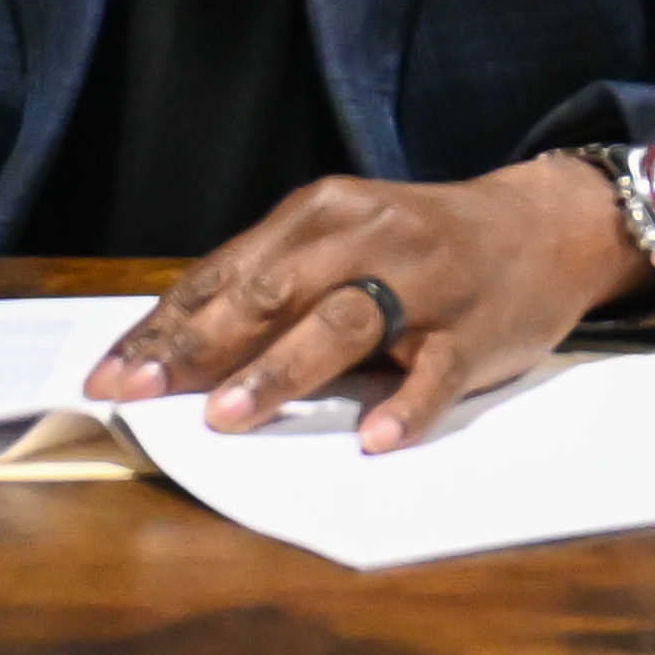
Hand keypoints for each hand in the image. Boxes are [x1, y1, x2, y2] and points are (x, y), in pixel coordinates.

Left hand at [96, 158, 640, 448]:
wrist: (544, 228)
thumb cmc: (422, 246)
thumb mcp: (344, 242)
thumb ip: (273, 283)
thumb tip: (175, 350)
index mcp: (324, 213)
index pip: (227, 273)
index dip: (165, 327)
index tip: (109, 376)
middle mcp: (370, 236)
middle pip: (273, 292)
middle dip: (200, 347)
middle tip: (142, 395)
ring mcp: (426, 283)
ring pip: (344, 324)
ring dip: (280, 372)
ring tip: (227, 418)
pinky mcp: (475, 330)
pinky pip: (437, 371)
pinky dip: (406, 406)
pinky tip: (374, 440)